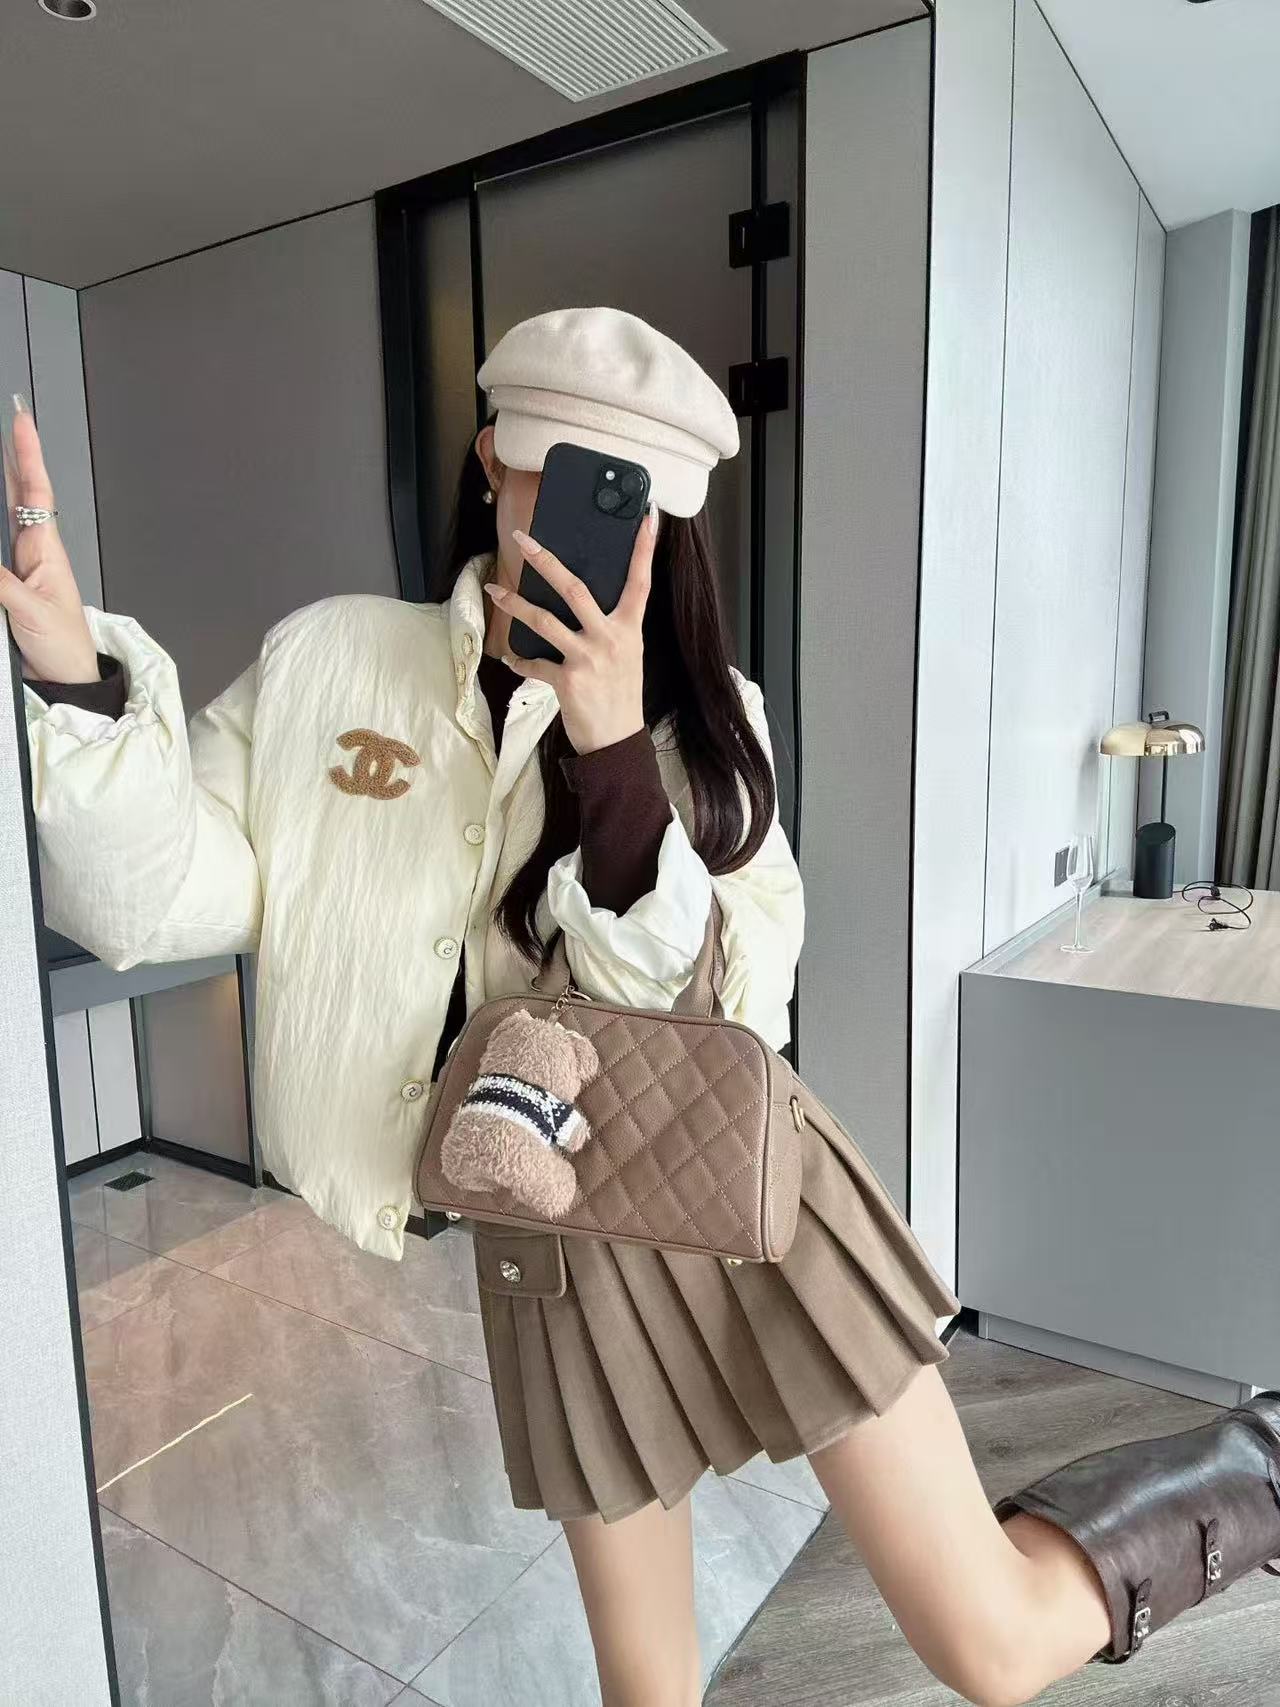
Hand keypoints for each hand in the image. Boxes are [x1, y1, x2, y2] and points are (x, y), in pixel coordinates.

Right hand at [0, 401, 98, 683]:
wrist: (67, 680)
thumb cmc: (63, 647)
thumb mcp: (28, 610)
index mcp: (46, 551)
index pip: (36, 492)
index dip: (28, 456)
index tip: (21, 422)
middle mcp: (34, 554)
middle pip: (21, 498)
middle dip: (13, 461)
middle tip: (9, 428)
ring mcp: (21, 569)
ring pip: (6, 520)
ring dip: (2, 491)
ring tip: (1, 461)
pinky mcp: (9, 587)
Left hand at [487, 506, 655, 755]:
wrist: (616, 741)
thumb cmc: (620, 695)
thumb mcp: (627, 655)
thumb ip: (610, 627)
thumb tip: (581, 602)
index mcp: (629, 629)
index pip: (640, 581)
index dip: (644, 549)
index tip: (648, 516)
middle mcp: (610, 638)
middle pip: (575, 588)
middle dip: (546, 561)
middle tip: (524, 539)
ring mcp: (588, 658)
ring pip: (544, 620)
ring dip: (515, 604)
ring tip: (495, 590)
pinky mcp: (567, 680)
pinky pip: (534, 663)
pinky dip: (520, 661)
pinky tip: (512, 658)